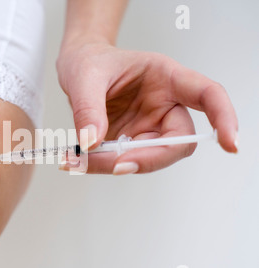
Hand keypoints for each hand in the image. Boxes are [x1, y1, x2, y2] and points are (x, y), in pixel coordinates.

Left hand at [57, 40, 237, 173]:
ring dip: (116, 165)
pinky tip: (77, 160)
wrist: (78, 67)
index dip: (223, 118)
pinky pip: (124, 160)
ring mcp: (148, 126)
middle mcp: (164, 105)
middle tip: (113, 165)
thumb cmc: (89, 62)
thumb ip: (87, 108)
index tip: (230, 143)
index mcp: (166, 78)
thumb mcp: (84, 76)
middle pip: (177, 141)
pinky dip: (101, 165)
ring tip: (77, 160)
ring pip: (149, 157)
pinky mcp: (131, 140)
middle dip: (148, 158)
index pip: (207, 95)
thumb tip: (91, 143)